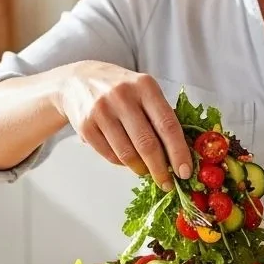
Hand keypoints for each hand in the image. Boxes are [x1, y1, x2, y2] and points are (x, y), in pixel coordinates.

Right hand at [54, 60, 193, 187]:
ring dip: (141, 169)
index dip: (178, 152)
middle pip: (147, 144)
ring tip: (147, 171)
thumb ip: (161, 115)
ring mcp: (102, 111)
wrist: (78, 79)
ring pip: (127, 154)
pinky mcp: (85, 125)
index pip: (167, 124)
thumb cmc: (121, 89)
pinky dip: (122, 163)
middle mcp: (123, 96)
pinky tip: (127, 160)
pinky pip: (110, 155)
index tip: (185, 172)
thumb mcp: (144, 90)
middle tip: (168, 184)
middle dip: (160, 169)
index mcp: (145, 86)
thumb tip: (180, 153)